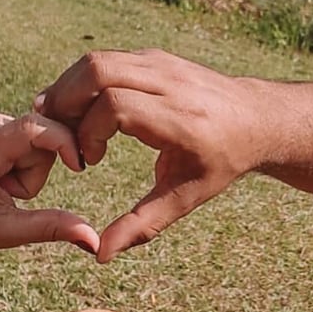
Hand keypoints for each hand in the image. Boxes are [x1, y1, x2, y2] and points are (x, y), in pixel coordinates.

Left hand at [0, 105, 98, 254]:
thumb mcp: (5, 230)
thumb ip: (51, 227)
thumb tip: (95, 241)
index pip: (36, 128)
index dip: (64, 143)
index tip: (78, 167)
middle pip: (39, 136)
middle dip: (35, 167)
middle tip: (5, 192)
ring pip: (31, 133)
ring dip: (24, 161)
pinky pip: (17, 128)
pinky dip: (13, 151)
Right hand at [35, 49, 278, 262]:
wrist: (255, 118)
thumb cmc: (221, 161)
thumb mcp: (187, 197)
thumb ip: (143, 224)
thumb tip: (102, 254)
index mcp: (180, 119)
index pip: (116, 107)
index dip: (89, 132)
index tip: (90, 160)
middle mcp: (171, 83)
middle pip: (99, 72)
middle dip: (65, 102)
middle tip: (57, 134)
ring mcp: (163, 64)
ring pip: (99, 60)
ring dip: (69, 88)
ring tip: (60, 121)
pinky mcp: (156, 57)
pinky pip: (109, 58)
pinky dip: (84, 79)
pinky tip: (80, 108)